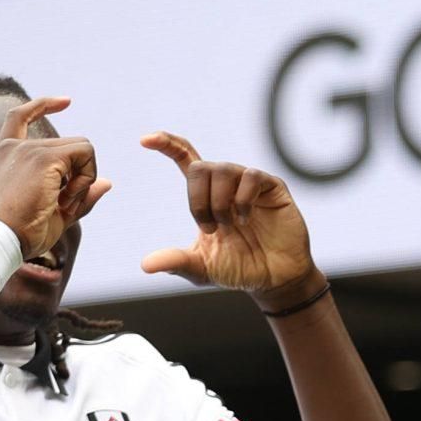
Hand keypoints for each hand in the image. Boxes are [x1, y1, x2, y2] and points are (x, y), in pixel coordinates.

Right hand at [0, 97, 110, 259]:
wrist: (3, 241)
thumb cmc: (24, 234)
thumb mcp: (57, 212)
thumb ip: (80, 195)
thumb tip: (107, 183)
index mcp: (7, 155)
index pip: (20, 116)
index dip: (44, 105)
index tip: (67, 101)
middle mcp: (15, 147)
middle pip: (73, 146)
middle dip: (81, 177)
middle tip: (65, 205)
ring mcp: (30, 150)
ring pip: (84, 149)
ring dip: (84, 181)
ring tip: (63, 204)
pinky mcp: (45, 157)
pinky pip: (86, 156)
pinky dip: (86, 181)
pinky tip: (66, 201)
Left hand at [139, 132, 319, 302]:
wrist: (276, 280)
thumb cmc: (240, 270)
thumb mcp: (202, 268)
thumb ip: (176, 262)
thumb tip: (145, 265)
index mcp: (208, 195)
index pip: (186, 158)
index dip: (167, 144)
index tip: (145, 140)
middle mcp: (228, 185)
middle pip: (200, 167)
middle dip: (197, 199)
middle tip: (209, 228)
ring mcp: (251, 184)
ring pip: (223, 170)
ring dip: (219, 202)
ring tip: (230, 226)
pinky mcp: (273, 188)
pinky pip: (251, 176)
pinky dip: (242, 199)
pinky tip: (246, 220)